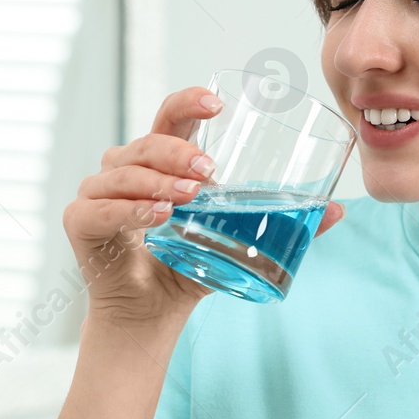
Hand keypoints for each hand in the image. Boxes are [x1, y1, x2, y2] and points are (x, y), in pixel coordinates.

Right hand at [62, 86, 346, 328]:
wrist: (151, 315)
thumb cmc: (188, 267)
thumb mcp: (238, 242)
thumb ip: (280, 222)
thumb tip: (338, 211)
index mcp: (160, 162)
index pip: (170, 117)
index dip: (189, 102)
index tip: (217, 103)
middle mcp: (125, 169)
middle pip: (148, 141)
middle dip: (179, 151)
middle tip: (212, 172)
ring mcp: (97, 192)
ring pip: (126, 172)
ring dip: (159, 182)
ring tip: (190, 198)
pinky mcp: (80, 223)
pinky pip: (102, 209)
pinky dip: (129, 211)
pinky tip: (156, 216)